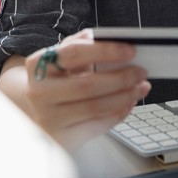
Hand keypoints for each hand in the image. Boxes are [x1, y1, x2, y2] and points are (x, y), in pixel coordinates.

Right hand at [13, 29, 151, 148]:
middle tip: (140, 72)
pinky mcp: (61, 138)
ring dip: (125, 97)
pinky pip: (97, 126)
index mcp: (38, 65)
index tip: (130, 50)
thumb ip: (81, 46)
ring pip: (95, 107)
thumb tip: (110, 40)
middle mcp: (39, 92)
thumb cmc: (54, 82)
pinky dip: (118, 114)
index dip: (105, 51)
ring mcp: (48, 117)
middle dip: (121, 78)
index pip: (74, 53)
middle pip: (87, 84)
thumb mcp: (61, 61)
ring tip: (140, 88)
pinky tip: (128, 104)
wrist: (36, 112)